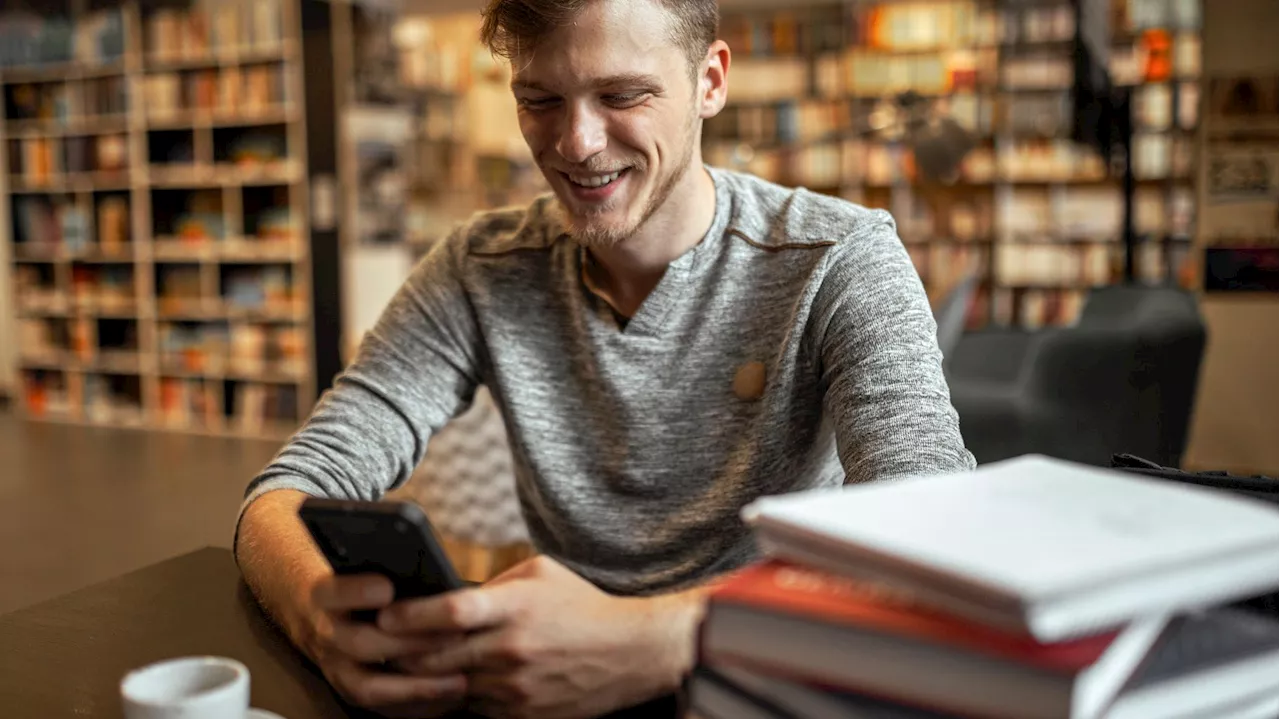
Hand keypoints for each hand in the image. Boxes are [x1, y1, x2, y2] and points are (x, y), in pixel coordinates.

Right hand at [298, 572, 469, 717]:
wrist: (318, 610)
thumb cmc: (357, 577)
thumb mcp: (361, 563)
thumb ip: (388, 565)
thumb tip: (429, 568)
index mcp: (324, 595)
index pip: (335, 592)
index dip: (359, 592)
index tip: (387, 587)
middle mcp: (325, 634)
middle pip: (361, 644)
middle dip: (410, 643)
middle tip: (455, 637)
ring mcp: (335, 668)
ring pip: (369, 686)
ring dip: (417, 686)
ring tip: (459, 681)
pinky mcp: (349, 690)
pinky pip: (382, 708)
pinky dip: (417, 705)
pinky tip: (449, 697)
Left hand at [377, 556, 700, 718]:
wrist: (632, 652)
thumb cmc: (582, 605)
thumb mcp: (539, 574)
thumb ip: (493, 584)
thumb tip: (448, 593)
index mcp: (515, 607)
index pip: (449, 611)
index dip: (409, 615)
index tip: (385, 614)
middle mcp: (511, 649)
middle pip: (435, 656)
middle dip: (401, 652)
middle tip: (378, 644)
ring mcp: (516, 686)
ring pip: (449, 686)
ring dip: (425, 677)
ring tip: (407, 663)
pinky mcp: (523, 713)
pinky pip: (474, 707)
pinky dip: (459, 695)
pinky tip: (452, 681)